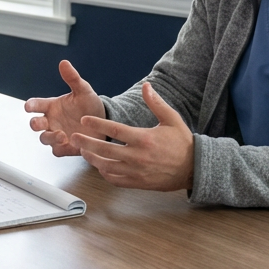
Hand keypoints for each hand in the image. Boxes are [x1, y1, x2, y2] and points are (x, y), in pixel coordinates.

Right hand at [25, 60, 106, 156]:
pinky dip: (61, 149)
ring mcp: (57, 135)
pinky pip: (57, 151)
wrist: (104, 122)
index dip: (30, 105)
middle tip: (40, 123)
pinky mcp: (66, 147)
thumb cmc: (90, 105)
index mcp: (52, 106)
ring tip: (62, 135)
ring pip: (44, 139)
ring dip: (50, 137)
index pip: (36, 104)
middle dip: (35, 123)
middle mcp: (51, 121)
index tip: (28, 106)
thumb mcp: (83, 90)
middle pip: (35, 124)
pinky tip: (70, 145)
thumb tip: (64, 63)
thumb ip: (73, 78)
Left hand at [71, 82, 193, 190]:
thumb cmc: (182, 143)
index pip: (115, 130)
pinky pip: (116, 179)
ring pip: (107, 167)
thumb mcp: (172, 119)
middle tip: (74, 137)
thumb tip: (146, 86)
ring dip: (92, 159)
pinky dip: (105, 173)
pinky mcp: (138, 183)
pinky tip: (99, 165)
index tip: (84, 120)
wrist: (195, 169)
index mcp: (144, 138)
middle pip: (105, 150)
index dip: (97, 125)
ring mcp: (137, 172)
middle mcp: (138, 156)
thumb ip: (156, 103)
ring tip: (83, 150)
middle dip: (87, 142)